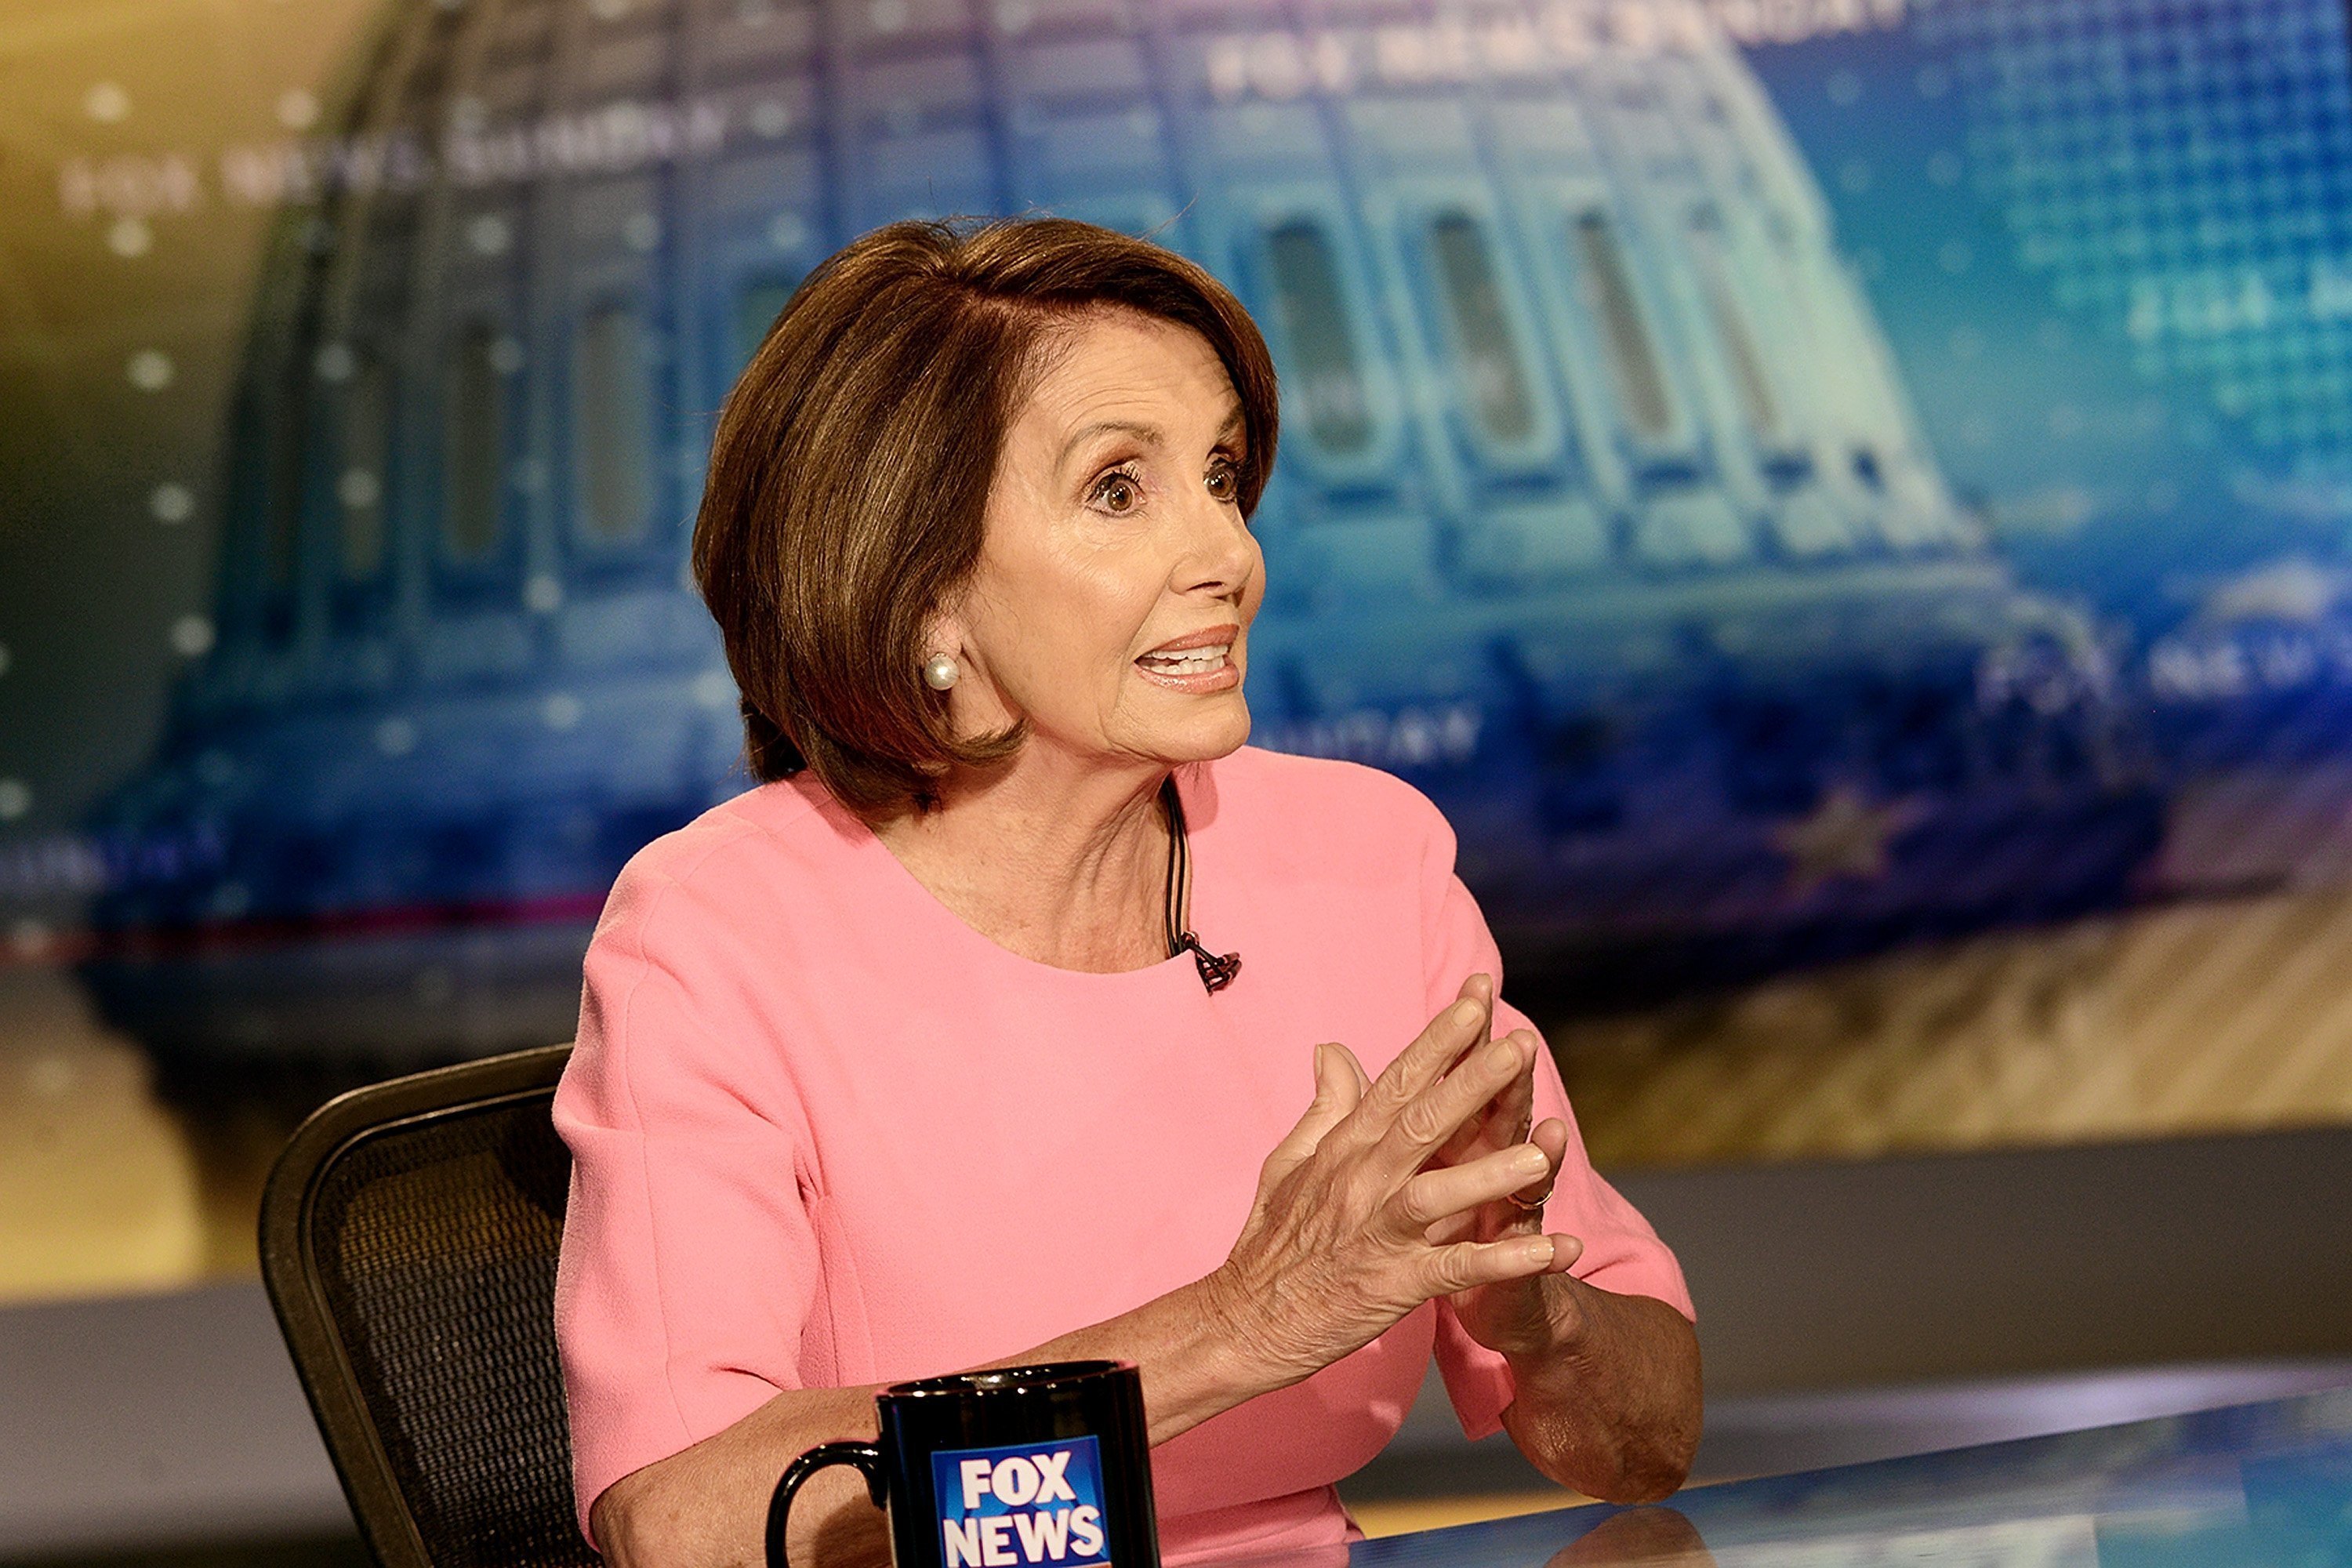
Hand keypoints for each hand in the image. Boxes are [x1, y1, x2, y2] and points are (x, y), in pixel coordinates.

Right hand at [1203, 987, 1565, 1386]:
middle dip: (1473, 1082)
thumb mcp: (1289, 1163)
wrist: (1243, 1324)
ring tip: (1544, 1153)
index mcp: (1343, 1149)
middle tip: (1520, 1044)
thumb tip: (1334, 1048)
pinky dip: (1503, 1261)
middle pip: (1422, 1123)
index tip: (1478, 1001)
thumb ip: (1326, 1106)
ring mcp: (1376, 1233)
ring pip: (1437, 1194)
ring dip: (1490, 1173)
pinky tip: (1550, 1251)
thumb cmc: (1272, 1243)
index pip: (1397, 1083)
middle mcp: (1359, 1182)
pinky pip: (1455, 1269)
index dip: (1439, 1041)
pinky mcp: (1392, 1285)